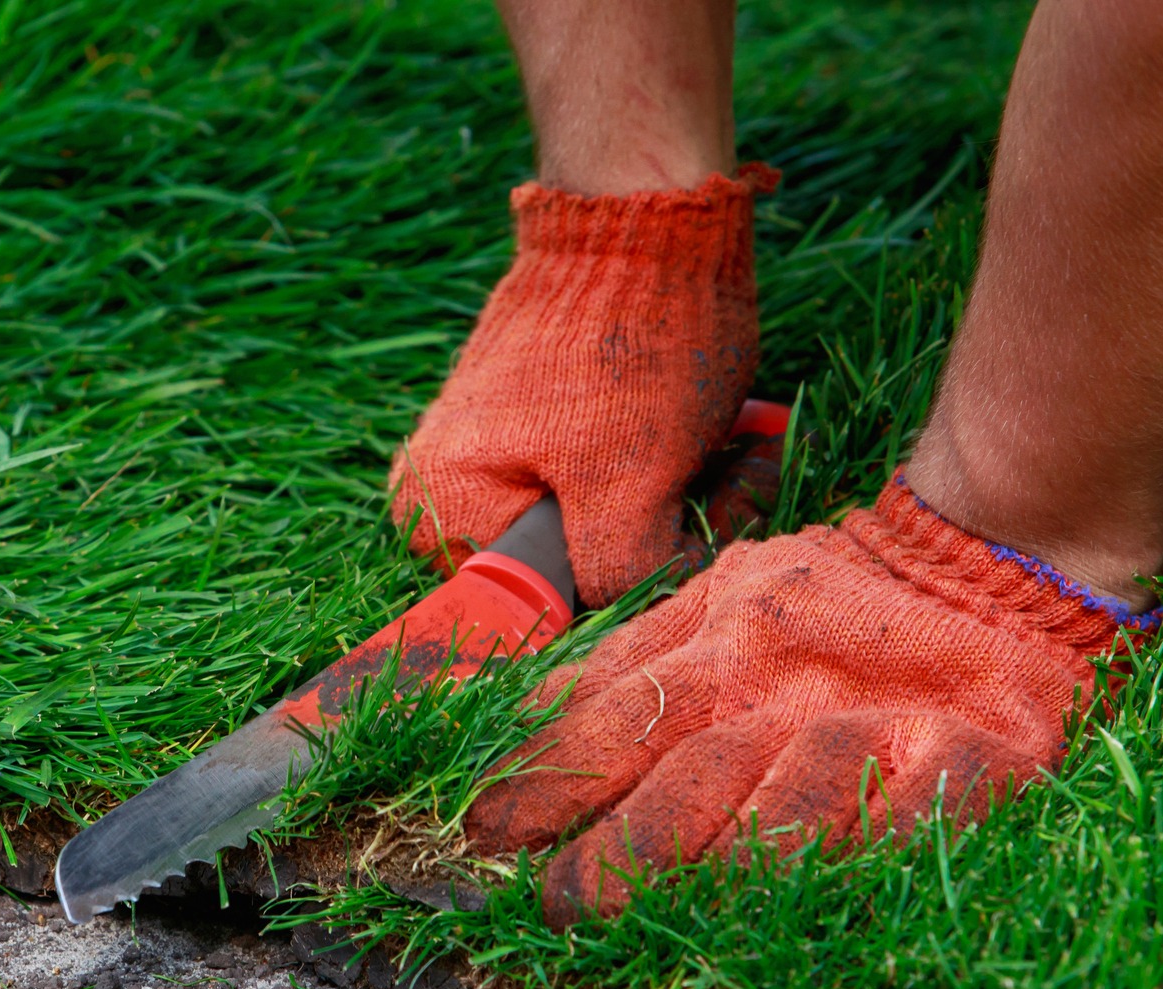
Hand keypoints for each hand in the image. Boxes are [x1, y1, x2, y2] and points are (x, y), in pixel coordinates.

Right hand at [390, 165, 775, 608]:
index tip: (696, 528)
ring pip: (599, 525)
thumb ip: (618, 575)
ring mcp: (482, 449)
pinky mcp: (529, 418)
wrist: (644, 210)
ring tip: (727, 444)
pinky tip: (703, 431)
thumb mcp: (632, 486)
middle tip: (726, 478)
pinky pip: (600, 480)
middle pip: (571, 567)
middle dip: (658, 538)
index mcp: (435, 510)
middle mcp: (438, 489)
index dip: (629, 583)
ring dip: (674, 502)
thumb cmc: (634, 347)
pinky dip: (659, 468)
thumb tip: (641, 603)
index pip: (543, 604)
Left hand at [468, 479, 1157, 924]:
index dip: (546, 778)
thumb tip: (496, 715)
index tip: (485, 834)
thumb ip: (616, 667)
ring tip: (676, 914)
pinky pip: (914, 817)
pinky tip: (820, 894)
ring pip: (793, 805)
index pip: (614, 718)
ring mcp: (881, 721)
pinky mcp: (974, 756)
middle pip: (691, 774)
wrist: (993, 558)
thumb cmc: (826, 603)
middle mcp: (787, 684)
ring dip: (730, 866)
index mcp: (716, 646)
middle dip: (621, 849)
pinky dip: (865, 856)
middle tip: (563, 904)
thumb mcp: (707, 606)